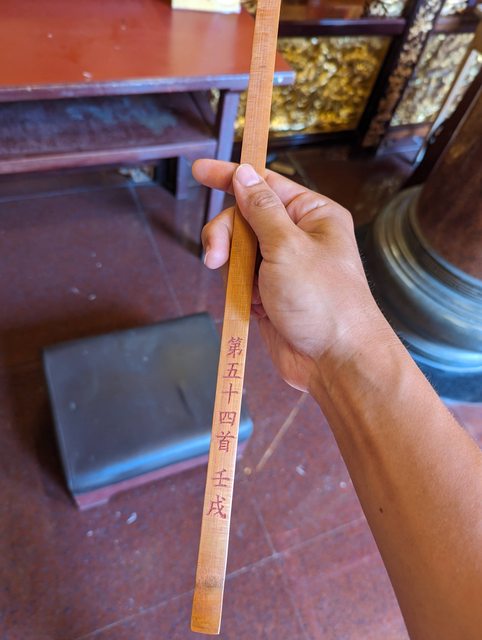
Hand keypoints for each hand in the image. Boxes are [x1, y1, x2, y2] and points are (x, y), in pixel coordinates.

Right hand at [194, 159, 383, 391]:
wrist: (334, 360)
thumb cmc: (322, 300)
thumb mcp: (288, 246)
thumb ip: (261, 209)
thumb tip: (244, 174)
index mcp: (311, 216)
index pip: (265, 184)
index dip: (231, 176)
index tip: (199, 170)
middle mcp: (297, 237)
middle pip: (244, 218)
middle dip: (226, 233)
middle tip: (215, 255)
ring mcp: (281, 267)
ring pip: (237, 250)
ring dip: (228, 261)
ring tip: (230, 280)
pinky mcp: (267, 294)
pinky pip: (238, 279)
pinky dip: (233, 286)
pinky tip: (243, 299)